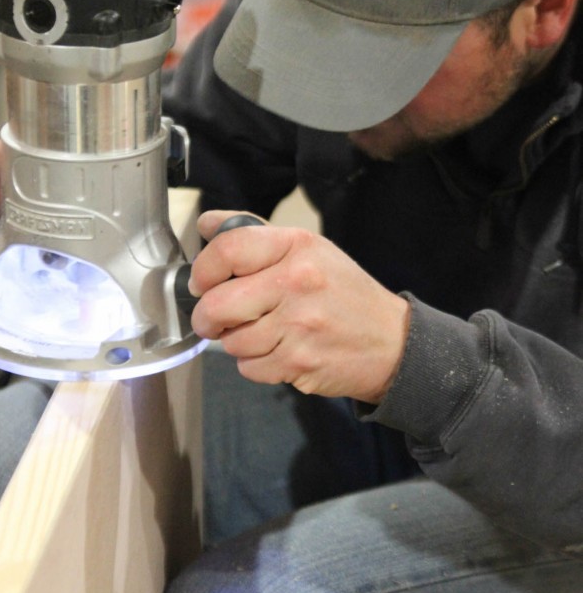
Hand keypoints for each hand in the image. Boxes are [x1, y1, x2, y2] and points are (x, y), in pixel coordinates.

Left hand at [189, 210, 410, 403]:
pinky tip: (277, 352)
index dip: (203, 270)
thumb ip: (255, 235)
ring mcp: (299, 325)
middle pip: (217, 304)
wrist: (392, 342)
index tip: (201, 283)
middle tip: (214, 319)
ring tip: (263, 334)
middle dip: (206, 317)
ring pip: (231, 341)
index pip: (227, 250)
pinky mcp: (299, 361)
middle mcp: (297, 282)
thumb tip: (207, 224)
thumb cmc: (345, 295)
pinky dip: (255, 365)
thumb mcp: (309, 250)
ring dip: (237, 343)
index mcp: (297, 247)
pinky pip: (249, 368)